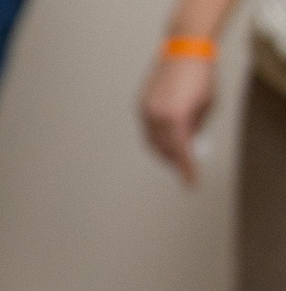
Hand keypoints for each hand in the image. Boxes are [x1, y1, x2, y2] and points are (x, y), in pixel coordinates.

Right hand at [141, 53, 218, 182]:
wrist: (183, 49)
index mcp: (176, 117)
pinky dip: (156, 138)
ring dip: (163, 151)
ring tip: (173, 156)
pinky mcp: (140, 106)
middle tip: (183, 168)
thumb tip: (190, 144)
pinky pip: (147, 130)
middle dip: (173, 161)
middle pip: (163, 150)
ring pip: (151, 142)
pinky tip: (165, 138)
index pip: (181, 151)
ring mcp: (146, 111)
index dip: (186, 168)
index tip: (190, 182)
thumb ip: (197, 126)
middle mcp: (157, 117)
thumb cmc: (200, 74)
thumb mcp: (207, 104)